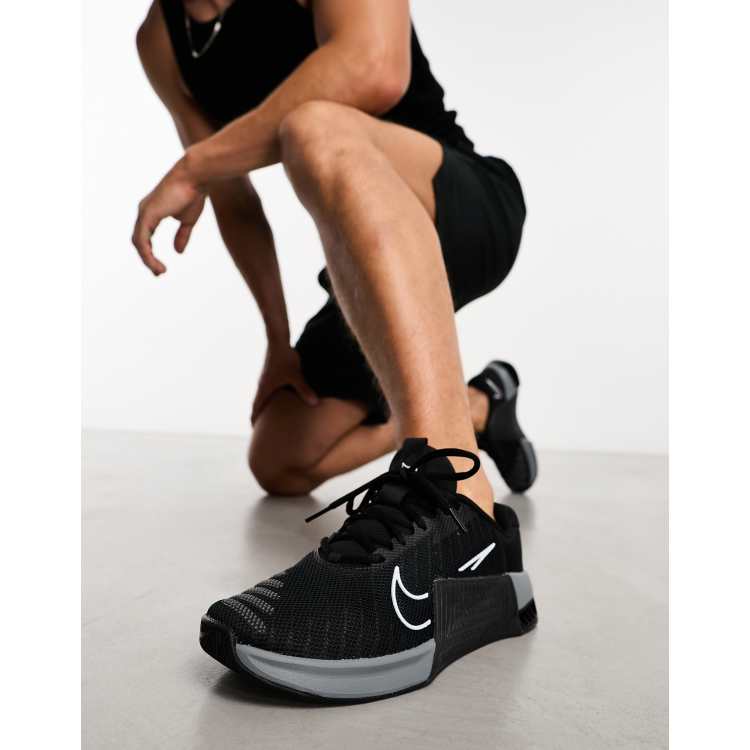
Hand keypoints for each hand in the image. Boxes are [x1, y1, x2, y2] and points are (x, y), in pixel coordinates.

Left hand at [132, 158, 205, 274]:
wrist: (194, 177)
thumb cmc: (193, 193)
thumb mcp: (187, 220)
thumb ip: (181, 236)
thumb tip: (178, 252)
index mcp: (152, 213)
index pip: (145, 237)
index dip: (150, 254)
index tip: (160, 268)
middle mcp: (144, 212)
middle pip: (138, 241)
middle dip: (147, 259)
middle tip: (158, 273)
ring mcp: (144, 213)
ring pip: (138, 242)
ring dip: (147, 259)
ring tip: (159, 271)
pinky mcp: (147, 214)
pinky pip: (142, 239)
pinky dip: (147, 253)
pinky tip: (154, 263)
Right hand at [251, 345, 318, 423]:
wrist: (278, 340)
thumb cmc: (286, 358)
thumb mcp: (296, 376)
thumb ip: (304, 390)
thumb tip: (315, 403)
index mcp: (265, 389)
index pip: (255, 409)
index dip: (254, 421)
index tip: (255, 431)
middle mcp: (262, 385)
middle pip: (257, 405)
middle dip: (260, 417)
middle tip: (264, 428)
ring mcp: (264, 379)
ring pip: (262, 397)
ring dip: (265, 406)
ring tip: (272, 416)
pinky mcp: (269, 373)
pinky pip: (267, 389)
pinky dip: (269, 397)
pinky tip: (278, 399)